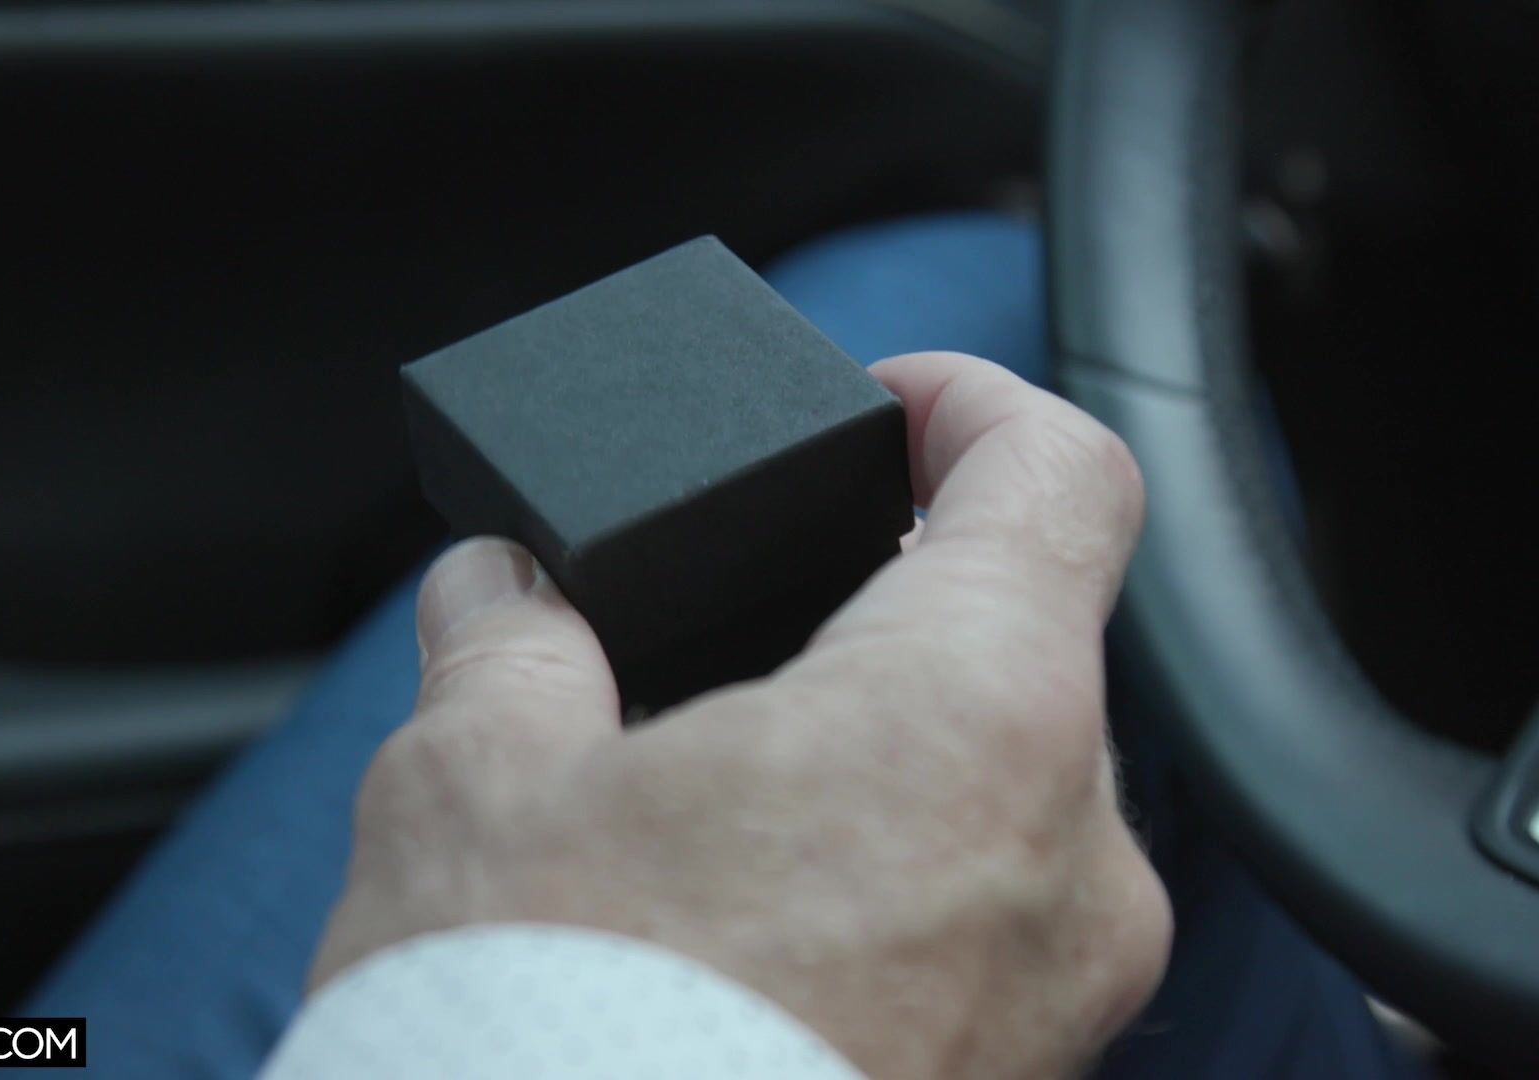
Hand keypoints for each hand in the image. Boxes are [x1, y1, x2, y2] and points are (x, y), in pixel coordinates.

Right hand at [312, 352, 1171, 1078]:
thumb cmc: (540, 1043)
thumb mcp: (474, 789)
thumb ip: (509, 641)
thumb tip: (504, 592)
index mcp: (965, 721)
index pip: (1060, 472)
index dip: (967, 402)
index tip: (883, 408)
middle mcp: (1063, 857)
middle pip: (1020, 637)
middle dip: (876, 604)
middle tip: (731, 625)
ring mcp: (1062, 993)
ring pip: (998, 787)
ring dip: (875, 748)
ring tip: (711, 786)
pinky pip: (983, 917)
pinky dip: (889, 871)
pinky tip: (746, 908)